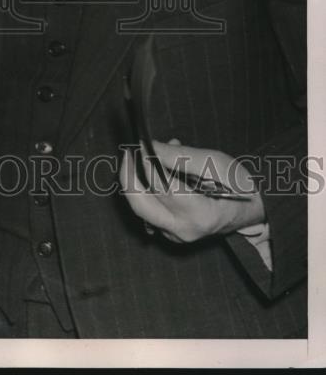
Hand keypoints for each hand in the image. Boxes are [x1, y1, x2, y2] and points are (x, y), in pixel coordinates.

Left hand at [119, 138, 264, 242]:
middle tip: (128, 151)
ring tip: (146, 156)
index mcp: (200, 213)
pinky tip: (156, 171)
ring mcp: (176, 236)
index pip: (161, 187)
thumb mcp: (216, 162)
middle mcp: (184, 230)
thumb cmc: (238, 184)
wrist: (252, 211)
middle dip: (128, 175)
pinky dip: (146, 189)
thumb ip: (181, 155)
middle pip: (140, 204)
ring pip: (140, 208)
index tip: (138, 143)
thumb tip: (150, 146)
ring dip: (137, 179)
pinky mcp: (171, 234)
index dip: (145, 163)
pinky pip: (149, 210)